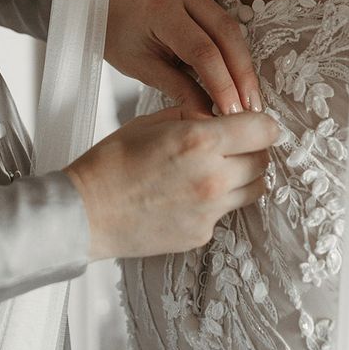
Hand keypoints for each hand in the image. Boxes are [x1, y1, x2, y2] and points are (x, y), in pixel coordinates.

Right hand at [64, 107, 278, 260]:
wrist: (85, 212)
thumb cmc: (111, 163)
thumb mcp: (151, 122)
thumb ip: (192, 115)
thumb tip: (218, 116)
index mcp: (200, 141)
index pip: (263, 130)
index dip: (262, 124)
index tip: (256, 125)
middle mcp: (212, 177)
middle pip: (263, 161)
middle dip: (252, 150)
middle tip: (232, 147)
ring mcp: (209, 210)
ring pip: (253, 189)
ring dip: (243, 176)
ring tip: (215, 170)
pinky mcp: (201, 234)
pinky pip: (225, 212)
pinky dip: (217, 202)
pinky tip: (188, 195)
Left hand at [105, 0, 261, 115]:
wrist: (110, 6)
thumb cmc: (120, 38)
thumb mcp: (143, 69)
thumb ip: (179, 90)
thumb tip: (210, 117)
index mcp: (161, 10)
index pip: (203, 51)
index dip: (223, 84)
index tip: (233, 114)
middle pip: (227, 34)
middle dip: (243, 75)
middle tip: (252, 108)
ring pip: (232, 28)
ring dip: (243, 65)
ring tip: (250, 99)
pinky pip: (227, 23)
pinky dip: (235, 51)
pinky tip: (239, 78)